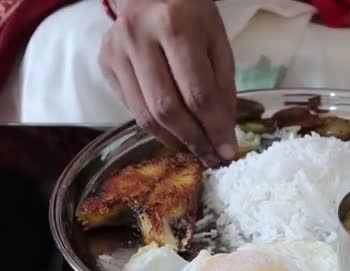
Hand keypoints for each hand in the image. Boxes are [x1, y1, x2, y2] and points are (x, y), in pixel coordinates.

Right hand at [99, 0, 236, 166]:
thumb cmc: (193, 15)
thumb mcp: (218, 43)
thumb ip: (222, 88)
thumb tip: (223, 134)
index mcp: (175, 25)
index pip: (197, 93)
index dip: (214, 128)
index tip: (227, 152)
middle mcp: (138, 38)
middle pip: (167, 109)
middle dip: (193, 141)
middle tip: (211, 158)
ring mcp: (115, 51)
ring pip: (144, 115)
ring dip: (174, 140)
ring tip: (195, 150)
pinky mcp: (103, 63)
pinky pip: (130, 108)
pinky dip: (155, 127)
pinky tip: (174, 132)